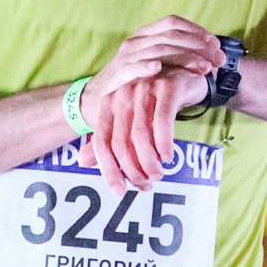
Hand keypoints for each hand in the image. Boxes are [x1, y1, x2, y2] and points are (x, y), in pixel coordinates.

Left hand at [90, 65, 208, 185]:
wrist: (185, 75)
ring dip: (149, 162)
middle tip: (146, 185)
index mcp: (109, 103)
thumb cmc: (154, 102)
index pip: (102, 143)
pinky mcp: (167, 87)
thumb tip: (81, 161)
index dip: (109, 170)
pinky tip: (168, 157)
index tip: (119, 191)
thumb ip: (108, 140)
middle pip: (120, 143)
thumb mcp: (129, 120)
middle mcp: (123, 94)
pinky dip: (165, 144)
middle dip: (133, 171)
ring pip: (140, 135)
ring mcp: (144, 89)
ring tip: (158, 174)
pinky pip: (163, 122)